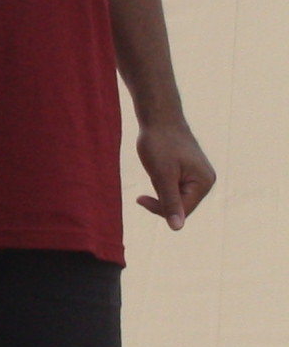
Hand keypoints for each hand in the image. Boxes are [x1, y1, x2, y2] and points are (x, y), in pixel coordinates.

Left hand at [135, 114, 215, 230]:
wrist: (159, 118)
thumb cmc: (159, 144)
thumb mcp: (162, 175)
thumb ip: (170, 202)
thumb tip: (177, 228)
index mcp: (204, 182)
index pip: (182, 211)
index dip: (159, 208)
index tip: (139, 199)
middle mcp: (207, 180)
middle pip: (180, 205)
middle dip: (160, 195)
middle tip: (152, 173)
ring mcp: (199, 175)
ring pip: (174, 195)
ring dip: (160, 186)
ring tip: (156, 166)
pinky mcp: (190, 171)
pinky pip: (173, 186)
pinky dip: (161, 180)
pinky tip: (158, 165)